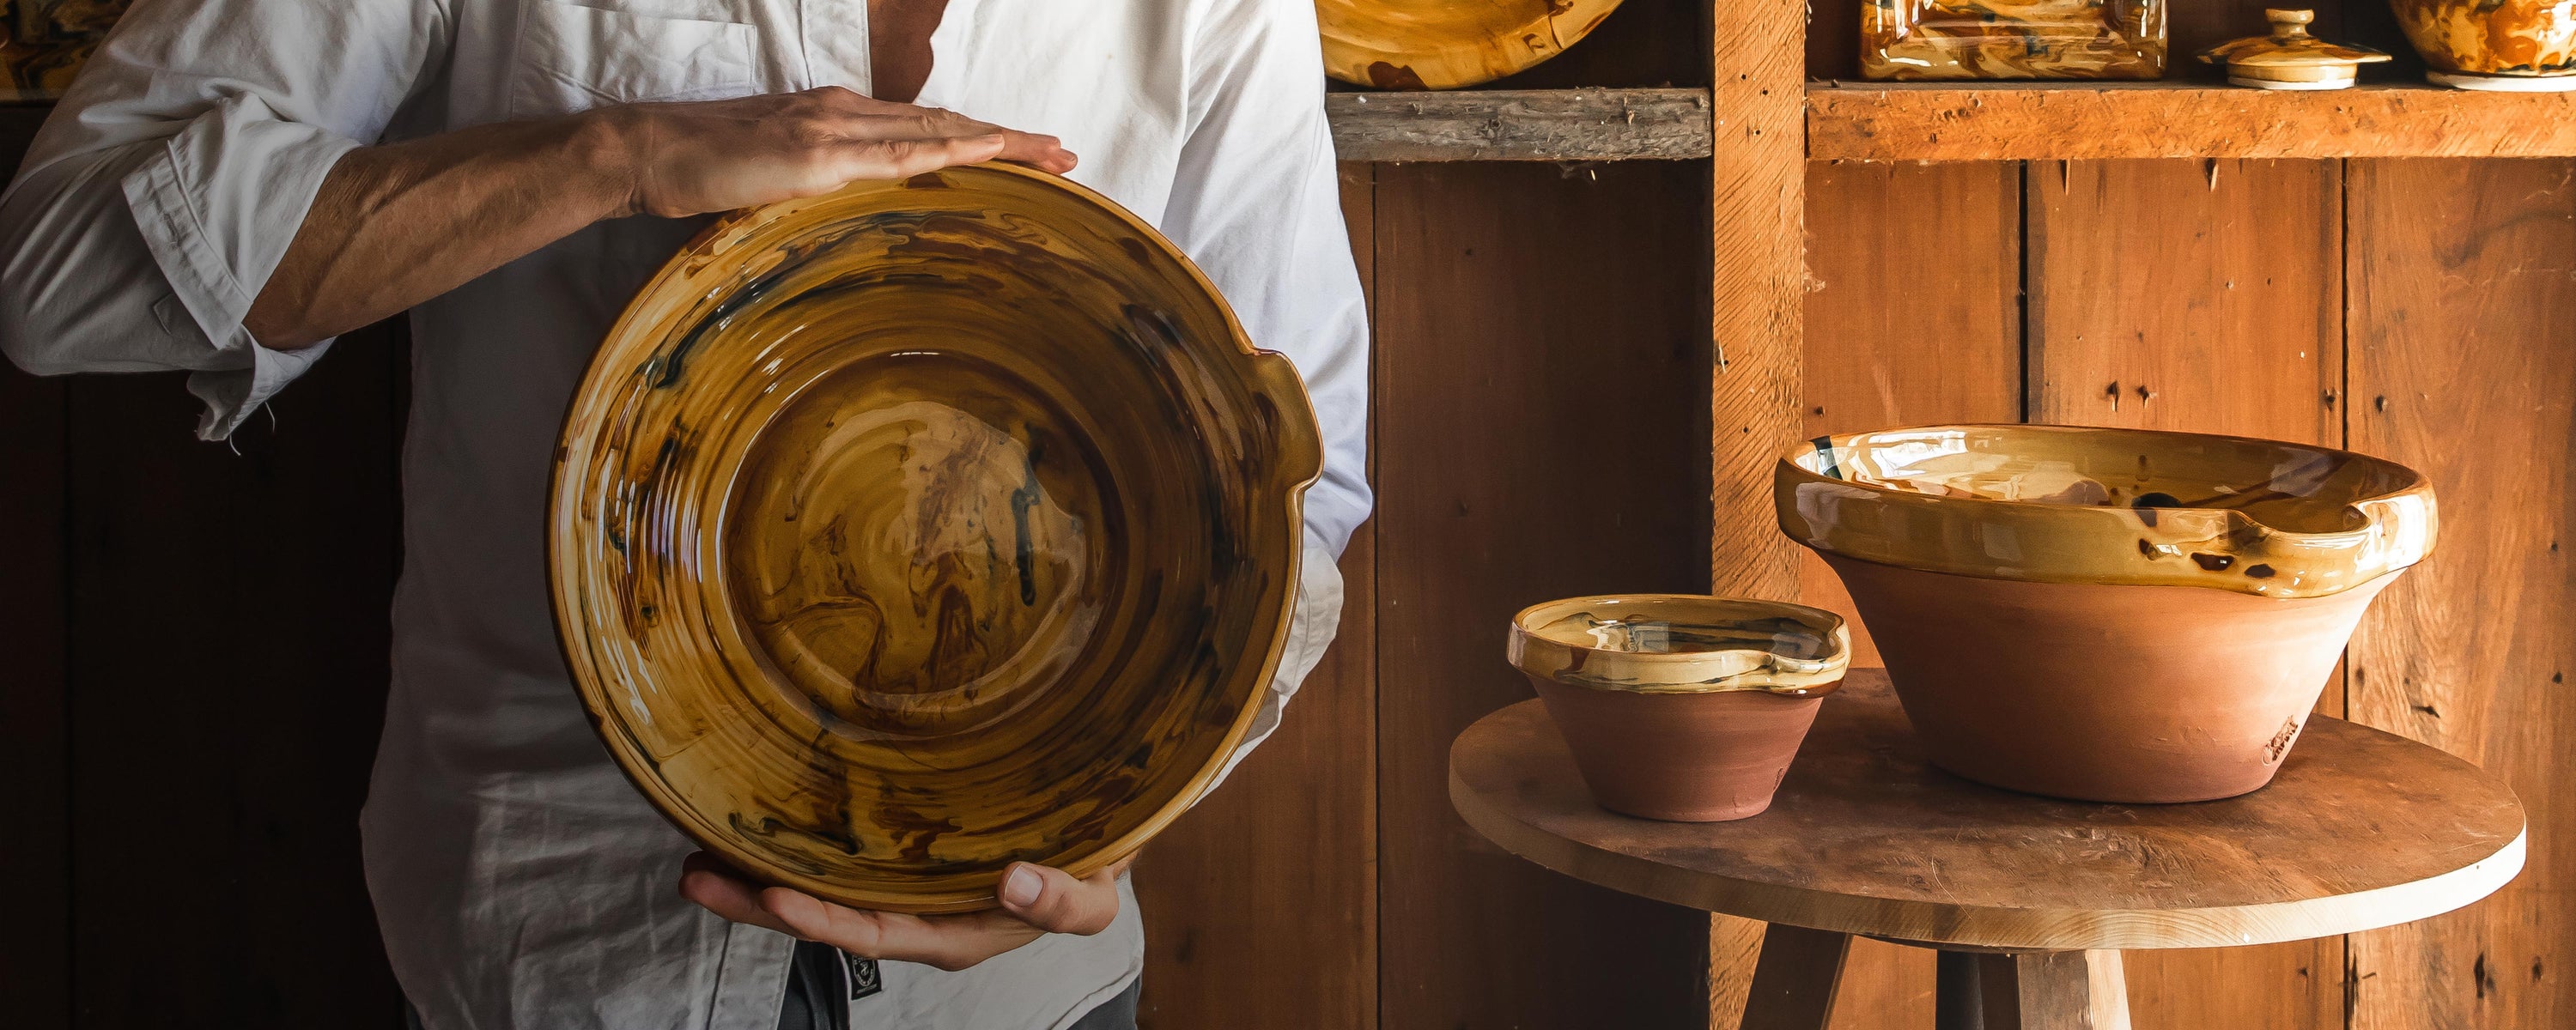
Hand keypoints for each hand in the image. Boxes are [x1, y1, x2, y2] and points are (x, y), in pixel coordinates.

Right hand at [593, 87, 1077, 218]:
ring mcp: (835, 127)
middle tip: (1067, 153)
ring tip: (1053, 156)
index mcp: (841, 117)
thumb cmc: (704, 170)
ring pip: (938, 130)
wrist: (650, 152)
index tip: (1029, 152)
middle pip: (948, 122)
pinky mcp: (819, 152)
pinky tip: (991, 154)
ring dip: (1002, 143)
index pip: (927, 125)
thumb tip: (852, 212)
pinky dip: (952, 151)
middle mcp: (847, 111)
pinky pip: (900, 153)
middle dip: (1012, 138)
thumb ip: (821, 186)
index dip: (981, 137)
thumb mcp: (778, 178)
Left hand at [678, 851, 1131, 971]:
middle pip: (826, 917)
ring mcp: (899, 884)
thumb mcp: (1096, 895)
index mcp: (952, 932)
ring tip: (697, 855)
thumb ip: (1065, 901)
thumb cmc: (1092, 869)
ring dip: (756, 875)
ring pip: (819, 887)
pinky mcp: (894, 851)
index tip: (773, 896)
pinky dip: (790, 844)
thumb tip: (1017, 883)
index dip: (821, 920)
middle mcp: (913, 914)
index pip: (873, 933)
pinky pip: (834, 855)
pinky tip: (747, 822)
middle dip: (757, 902)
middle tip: (694, 877)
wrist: (1094, 841)